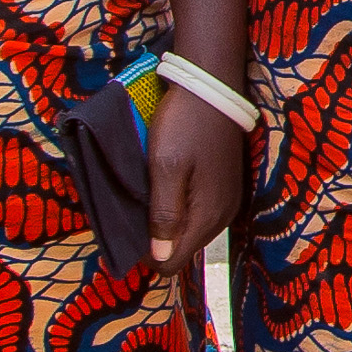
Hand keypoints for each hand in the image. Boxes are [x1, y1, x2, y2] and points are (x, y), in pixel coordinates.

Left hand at [148, 87, 247, 266]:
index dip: (145, 254)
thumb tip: (160, 258)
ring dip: (166, 224)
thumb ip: (164, 215)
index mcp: (206, 216)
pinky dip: (179, 210)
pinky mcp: (225, 190)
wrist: (212, 88)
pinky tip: (166, 189)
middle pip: (181, 250)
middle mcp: (221, 217)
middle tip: (132, 209)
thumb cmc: (184, 125)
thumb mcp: (165, 167)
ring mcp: (226, 204)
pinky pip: (197, 215)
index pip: (171, 262)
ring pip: (189, 233)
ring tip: (147, 196)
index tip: (126, 229)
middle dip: (155, 240)